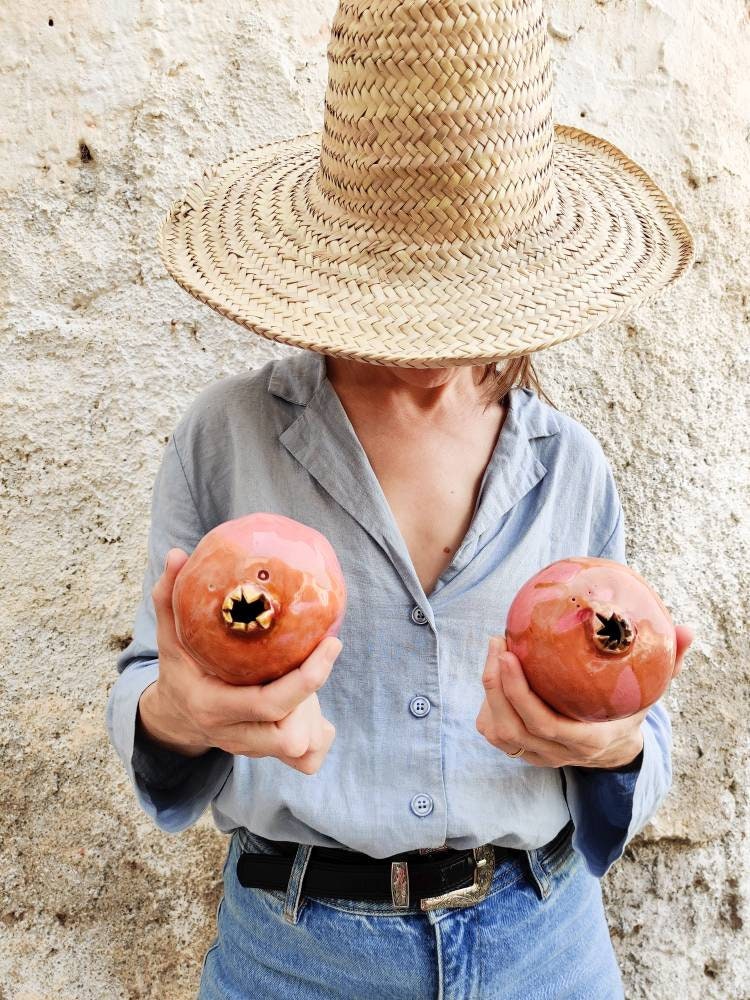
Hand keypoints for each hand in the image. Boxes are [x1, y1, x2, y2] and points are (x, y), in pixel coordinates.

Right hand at [137, 547, 340, 774]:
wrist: (174, 717)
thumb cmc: (179, 669)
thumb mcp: (169, 636)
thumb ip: (169, 597)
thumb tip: (176, 554)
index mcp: (213, 706)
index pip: (269, 704)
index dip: (307, 678)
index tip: (330, 641)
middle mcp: (233, 734)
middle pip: (288, 731)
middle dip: (314, 690)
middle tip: (327, 647)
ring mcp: (250, 750)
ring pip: (300, 747)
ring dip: (314, 713)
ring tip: (309, 674)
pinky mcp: (266, 756)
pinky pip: (306, 761)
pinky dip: (318, 738)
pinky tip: (312, 710)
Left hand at [475, 627, 693, 768]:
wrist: (615, 752)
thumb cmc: (628, 712)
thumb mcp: (650, 693)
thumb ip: (669, 666)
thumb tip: (687, 632)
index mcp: (588, 741)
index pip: (545, 725)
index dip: (520, 692)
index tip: (510, 654)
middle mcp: (558, 754)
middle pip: (512, 728)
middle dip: (496, 684)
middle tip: (498, 641)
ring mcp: (537, 757)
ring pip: (498, 732)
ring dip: (488, 692)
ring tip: (495, 649)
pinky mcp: (522, 752)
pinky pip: (493, 732)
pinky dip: (488, 704)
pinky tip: (496, 672)